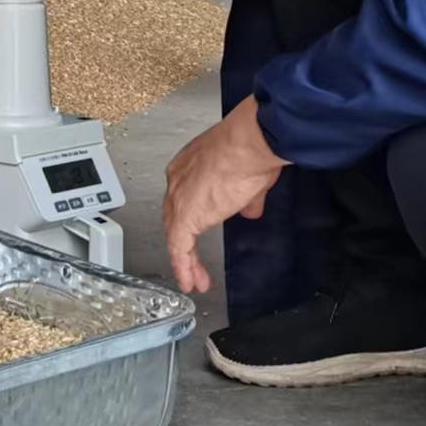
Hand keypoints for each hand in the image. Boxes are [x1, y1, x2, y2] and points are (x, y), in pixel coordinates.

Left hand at [161, 97, 289, 294]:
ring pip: (175, 236)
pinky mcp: (184, 216)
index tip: (201, 231)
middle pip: (176, 219)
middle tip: (193, 263)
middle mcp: (178, 181)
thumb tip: (250, 210)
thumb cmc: (250, 149)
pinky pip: (179, 248)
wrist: (247, 144)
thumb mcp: (249, 178)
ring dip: (186, 260)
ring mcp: (178, 198)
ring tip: (195, 279)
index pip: (185, 199)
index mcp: (189, 167)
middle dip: (186, 243)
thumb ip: (246, 198)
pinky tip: (189, 281)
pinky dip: (183, 267)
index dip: (193, 219)